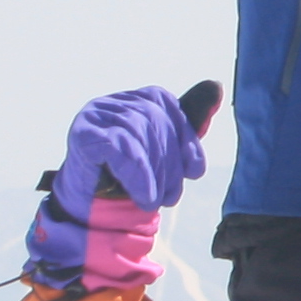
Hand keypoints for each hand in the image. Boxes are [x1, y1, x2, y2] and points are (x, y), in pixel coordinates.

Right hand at [24, 81, 214, 294]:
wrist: (88, 214)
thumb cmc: (130, 181)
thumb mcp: (165, 152)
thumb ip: (188, 123)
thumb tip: (217, 86)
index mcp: (133, 99)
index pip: (165, 104)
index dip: (185, 137)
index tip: (195, 171)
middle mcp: (111, 102)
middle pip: (152, 119)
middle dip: (170, 162)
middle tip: (171, 197)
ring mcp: (93, 116)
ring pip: (138, 134)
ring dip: (155, 173)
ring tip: (157, 200)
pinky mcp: (83, 135)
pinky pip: (120, 149)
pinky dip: (138, 175)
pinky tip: (145, 196)